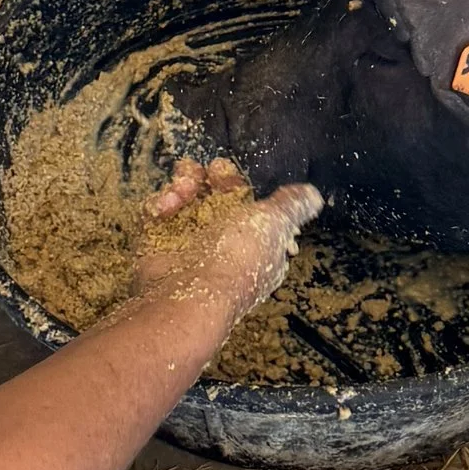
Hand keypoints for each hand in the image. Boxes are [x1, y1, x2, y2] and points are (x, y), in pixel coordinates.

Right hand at [129, 155, 322, 322]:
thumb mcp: (275, 225)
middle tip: (201, 174)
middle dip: (205, 177)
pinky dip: (157, 205)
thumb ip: (292, 206)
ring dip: (180, 186)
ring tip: (179, 192)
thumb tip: (314, 195)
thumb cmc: (236, 260)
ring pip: (181, 199)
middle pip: (210, 193)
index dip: (232, 182)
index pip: (241, 200)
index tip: (223, 172)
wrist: (187, 298)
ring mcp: (184, 243)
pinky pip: (154, 214)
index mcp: (250, 238)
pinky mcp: (155, 245)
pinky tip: (163, 208)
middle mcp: (218, 241)